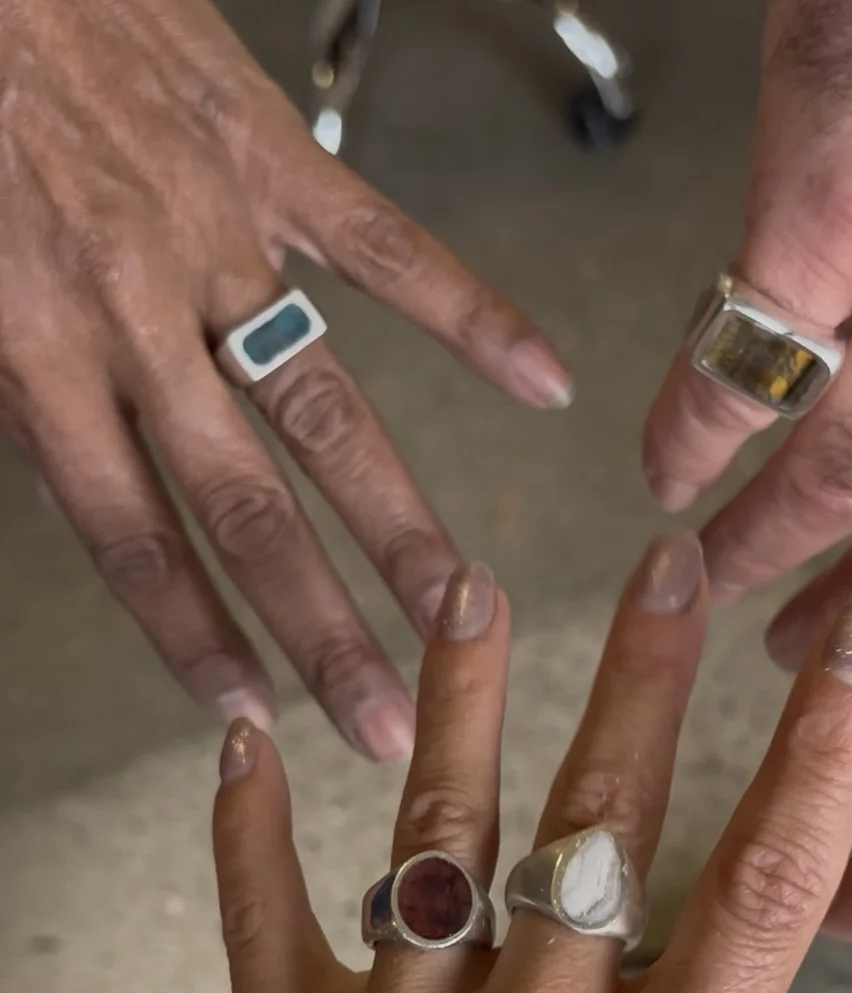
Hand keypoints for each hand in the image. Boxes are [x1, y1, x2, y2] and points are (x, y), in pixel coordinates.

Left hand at [1, 0, 569, 758]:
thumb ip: (12, 383)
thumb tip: (64, 477)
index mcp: (33, 340)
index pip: (132, 534)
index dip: (194, 636)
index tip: (251, 714)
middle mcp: (136, 312)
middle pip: (248, 507)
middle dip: (322, 631)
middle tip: (385, 717)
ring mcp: (217, 238)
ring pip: (328, 409)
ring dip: (399, 524)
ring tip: (459, 607)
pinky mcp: (270, 157)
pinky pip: (387, 248)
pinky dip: (472, 315)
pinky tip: (539, 377)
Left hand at [202, 536, 851, 992]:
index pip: (770, 888)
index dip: (828, 751)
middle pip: (603, 819)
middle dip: (647, 674)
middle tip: (668, 567)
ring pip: (437, 832)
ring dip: (459, 700)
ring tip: (467, 587)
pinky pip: (262, 916)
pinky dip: (248, 822)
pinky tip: (245, 734)